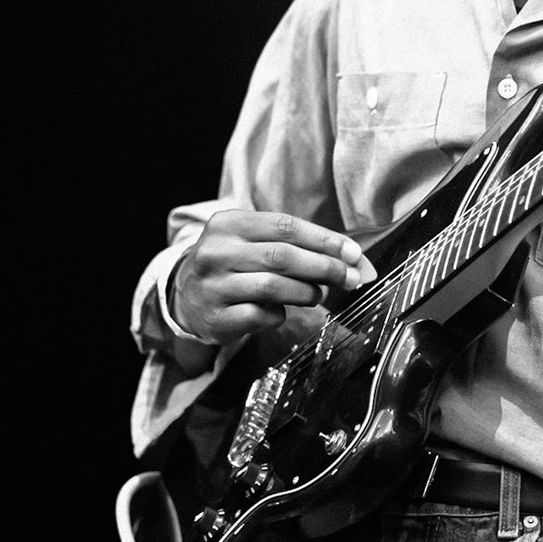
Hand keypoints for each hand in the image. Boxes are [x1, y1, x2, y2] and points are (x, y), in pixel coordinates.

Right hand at [171, 210, 376, 345]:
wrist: (186, 297)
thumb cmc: (234, 265)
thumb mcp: (255, 244)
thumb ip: (299, 247)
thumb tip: (356, 261)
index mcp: (229, 224)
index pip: (285, 226)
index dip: (324, 239)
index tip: (353, 253)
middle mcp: (216, 252)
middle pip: (282, 256)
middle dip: (324, 267)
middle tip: (350, 278)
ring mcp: (213, 286)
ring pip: (273, 286)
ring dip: (307, 292)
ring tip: (318, 295)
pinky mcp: (216, 317)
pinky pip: (260, 316)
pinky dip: (280, 315)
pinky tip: (283, 311)